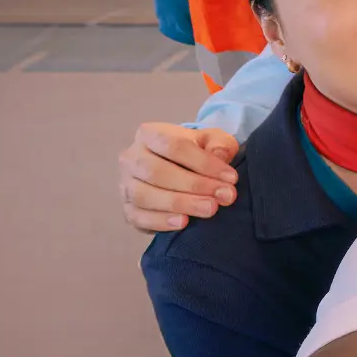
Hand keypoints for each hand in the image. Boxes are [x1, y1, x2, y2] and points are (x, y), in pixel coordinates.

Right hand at [120, 122, 241, 232]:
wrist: (178, 170)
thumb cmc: (194, 153)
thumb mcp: (211, 141)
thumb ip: (219, 144)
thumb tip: (220, 155)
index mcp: (148, 134)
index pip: (173, 146)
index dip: (204, 163)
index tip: (231, 178)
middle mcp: (131, 157)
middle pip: (157, 172)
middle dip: (194, 185)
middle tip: (224, 197)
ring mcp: (125, 184)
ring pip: (144, 196)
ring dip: (180, 204)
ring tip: (209, 209)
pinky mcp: (127, 209)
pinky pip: (138, 217)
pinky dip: (160, 221)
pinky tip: (183, 223)